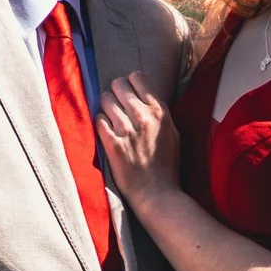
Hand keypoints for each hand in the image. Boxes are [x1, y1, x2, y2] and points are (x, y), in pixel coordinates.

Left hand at [96, 73, 179, 210]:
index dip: (129, 83)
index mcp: (160, 111)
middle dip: (115, 93)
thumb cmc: (166, 165)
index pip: (138, 77)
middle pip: (118, 85)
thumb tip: (143, 95)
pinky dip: (100, 124)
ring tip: (112, 121)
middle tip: (116, 106)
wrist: (157, 193)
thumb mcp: (172, 133)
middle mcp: (143, 117)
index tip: (128, 93)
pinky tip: (107, 133)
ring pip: (106, 101)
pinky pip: (98, 120)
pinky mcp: (113, 144)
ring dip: (106, 109)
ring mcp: (127, 130)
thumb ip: (159, 113)